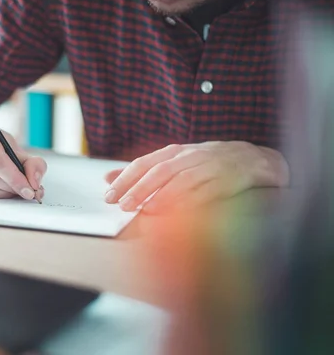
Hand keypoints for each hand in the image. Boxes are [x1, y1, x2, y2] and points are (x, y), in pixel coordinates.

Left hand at [104, 141, 289, 212]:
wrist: (256, 160)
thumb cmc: (208, 164)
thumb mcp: (175, 162)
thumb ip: (143, 171)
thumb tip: (108, 178)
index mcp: (175, 151)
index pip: (144, 163)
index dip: (125, 179)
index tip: (109, 195)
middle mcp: (191, 155)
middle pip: (160, 171)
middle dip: (140, 188)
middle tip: (124, 205)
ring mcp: (211, 165)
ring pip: (183, 179)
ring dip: (163, 195)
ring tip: (147, 210)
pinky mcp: (230, 178)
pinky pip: (209, 190)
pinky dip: (193, 200)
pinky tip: (180, 212)